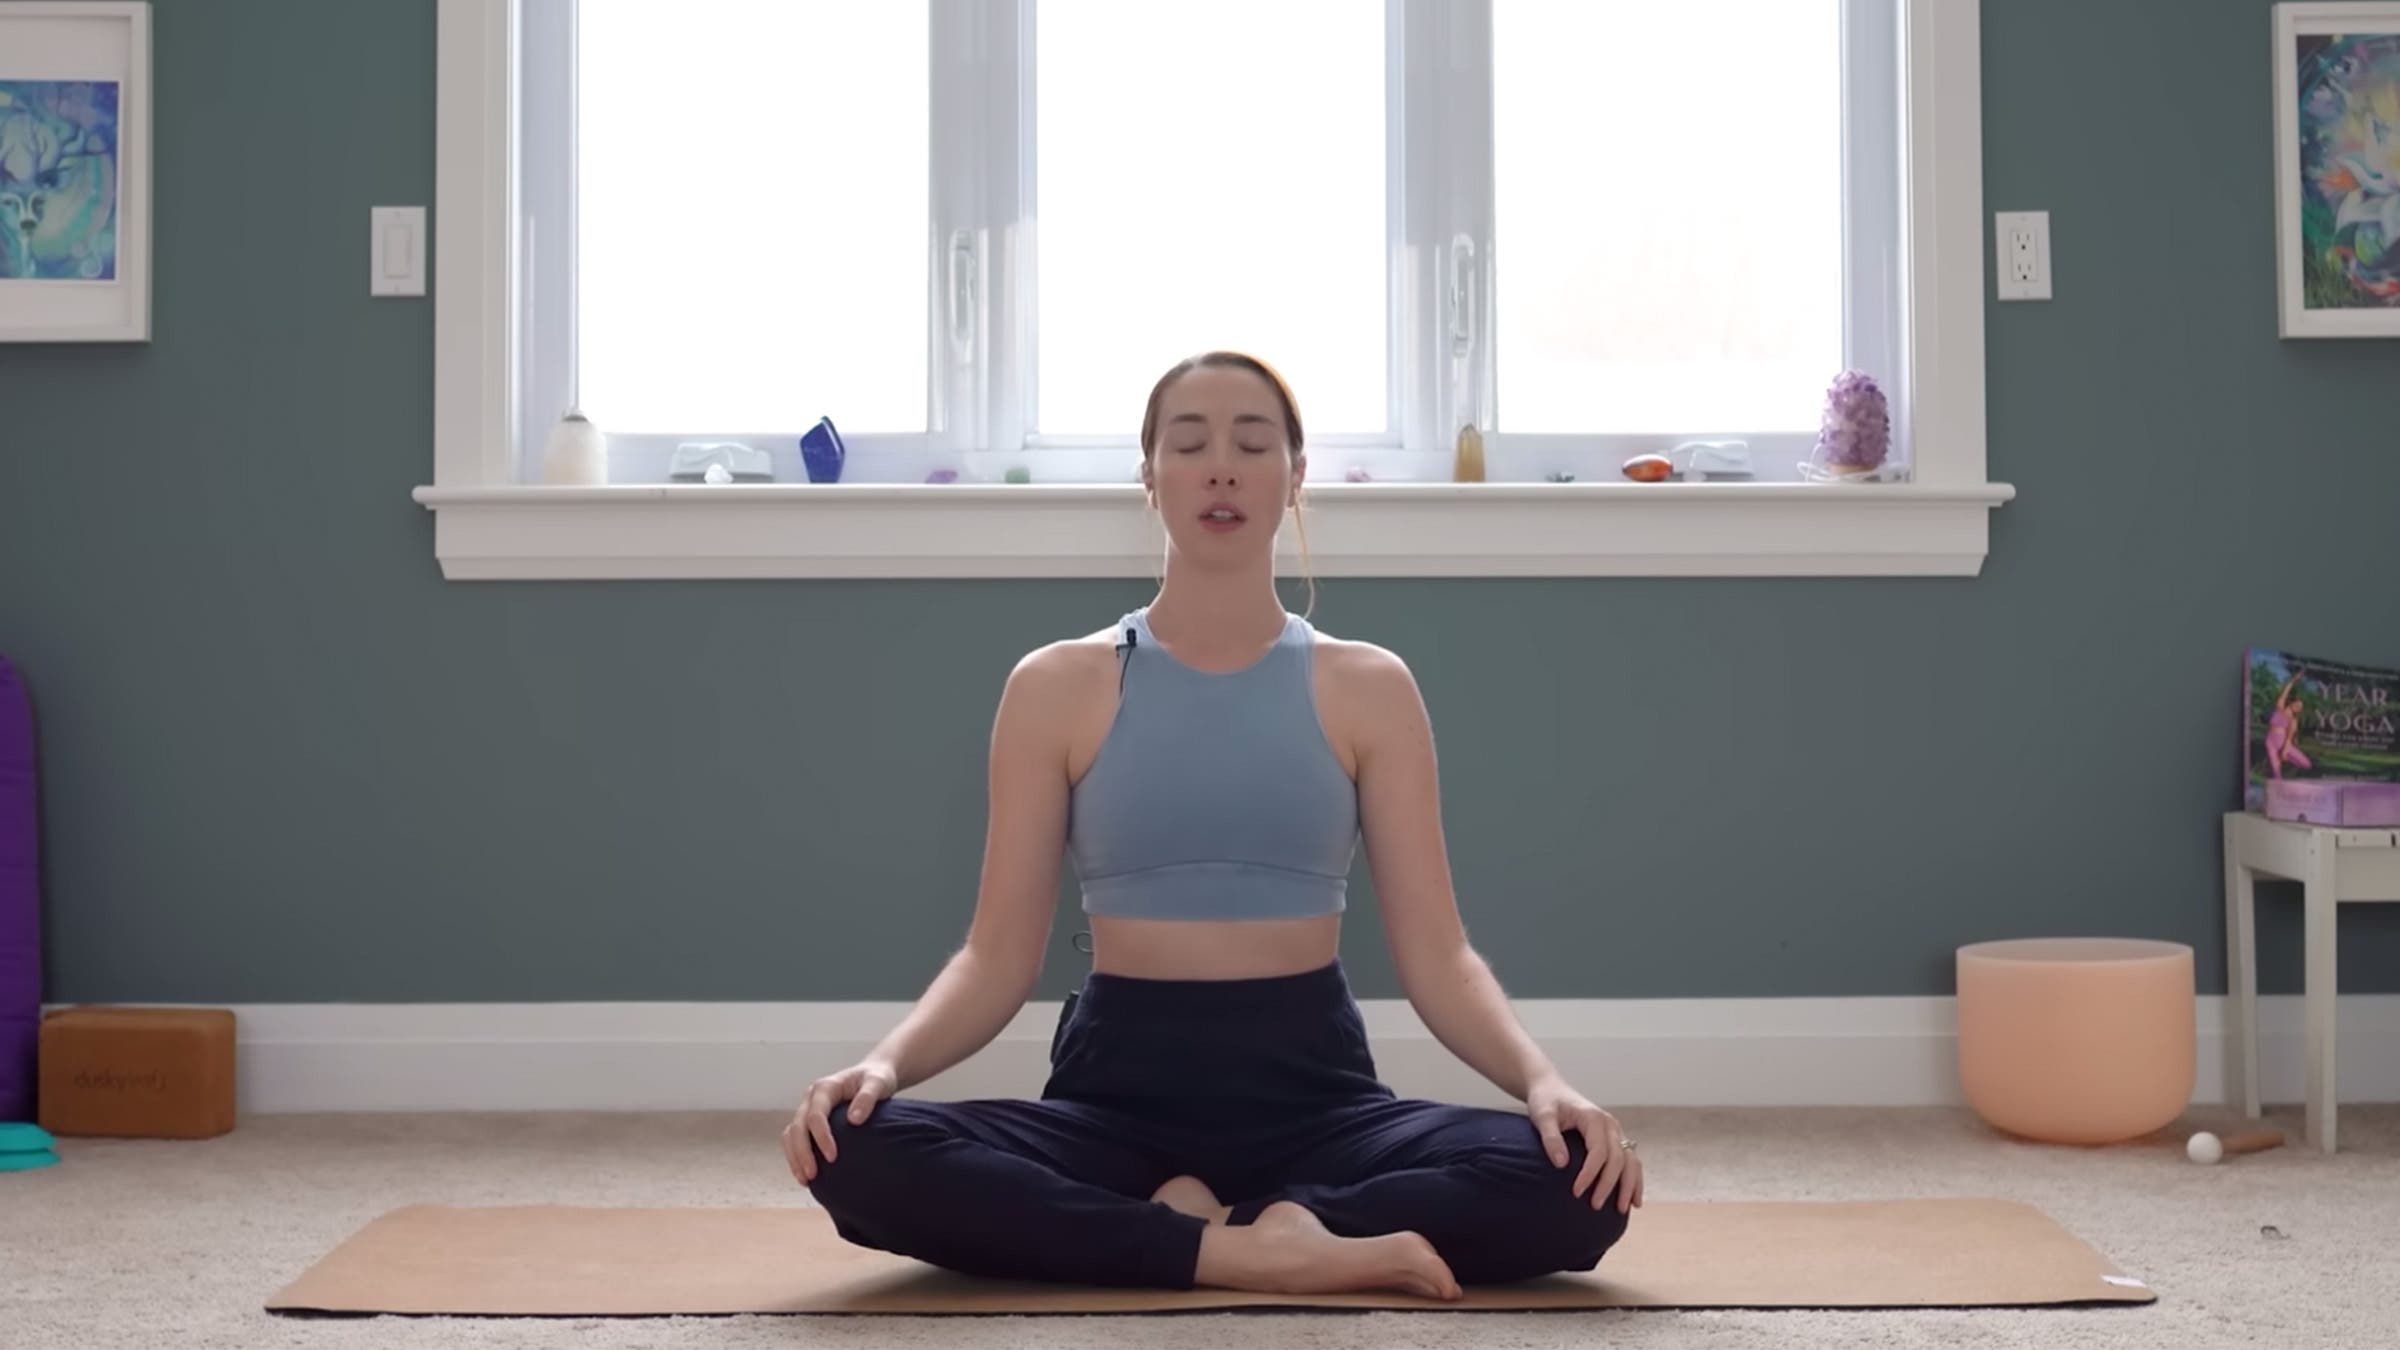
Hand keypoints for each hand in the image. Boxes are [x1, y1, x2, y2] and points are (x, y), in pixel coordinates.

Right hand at [781, 1059, 896, 1184]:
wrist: (874, 1074)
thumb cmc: (877, 1078)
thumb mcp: (878, 1084)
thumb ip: (867, 1098)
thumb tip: (854, 1119)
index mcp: (825, 1087)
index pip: (815, 1114)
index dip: (821, 1137)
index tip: (833, 1157)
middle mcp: (811, 1097)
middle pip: (797, 1126)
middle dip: (802, 1152)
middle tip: (812, 1175)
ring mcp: (808, 1109)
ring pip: (790, 1134)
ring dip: (794, 1157)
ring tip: (805, 1180)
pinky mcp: (809, 1120)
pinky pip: (795, 1139)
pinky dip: (796, 1156)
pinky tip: (805, 1175)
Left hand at [1526, 1076, 1643, 1213]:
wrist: (1550, 1088)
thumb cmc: (1545, 1101)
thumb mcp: (1542, 1116)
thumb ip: (1551, 1138)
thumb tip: (1562, 1164)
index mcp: (1594, 1117)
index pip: (1598, 1151)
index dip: (1590, 1173)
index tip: (1577, 1192)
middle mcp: (1610, 1124)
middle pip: (1618, 1158)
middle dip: (1609, 1184)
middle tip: (1595, 1206)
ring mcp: (1615, 1131)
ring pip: (1631, 1161)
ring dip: (1629, 1185)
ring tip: (1622, 1209)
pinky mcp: (1614, 1139)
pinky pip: (1630, 1161)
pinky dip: (1634, 1179)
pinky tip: (1634, 1200)